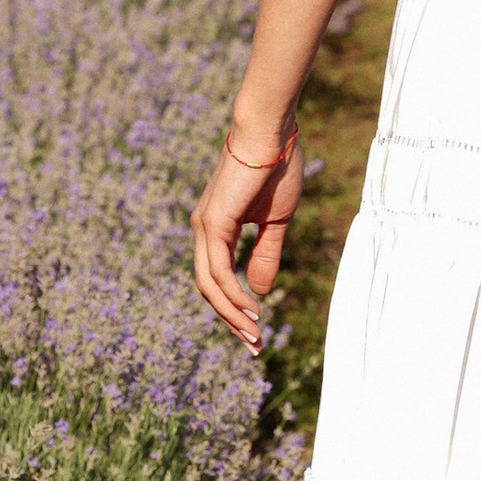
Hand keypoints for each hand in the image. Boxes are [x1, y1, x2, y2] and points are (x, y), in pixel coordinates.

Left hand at [191, 127, 305, 350]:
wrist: (272, 134)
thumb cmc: (276, 169)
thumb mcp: (275, 223)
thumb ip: (266, 255)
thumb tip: (261, 290)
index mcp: (216, 229)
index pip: (217, 279)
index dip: (235, 309)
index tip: (256, 332)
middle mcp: (203, 230)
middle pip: (209, 289)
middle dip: (231, 321)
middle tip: (254, 346)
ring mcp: (204, 227)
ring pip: (209, 285)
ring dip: (231, 314)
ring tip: (254, 334)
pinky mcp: (213, 222)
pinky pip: (216, 269)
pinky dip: (231, 294)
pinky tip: (250, 308)